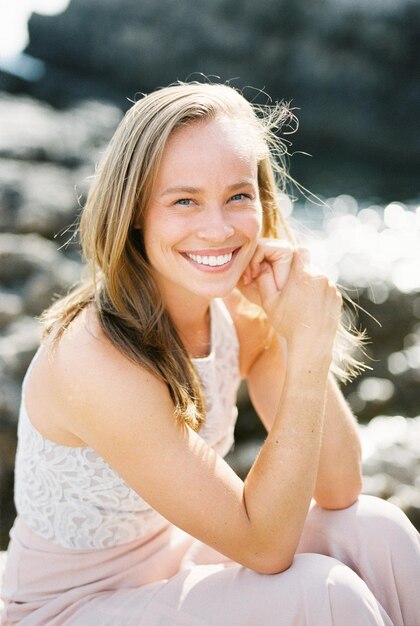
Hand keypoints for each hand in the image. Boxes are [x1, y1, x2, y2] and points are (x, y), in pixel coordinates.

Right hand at [238, 239, 341, 358]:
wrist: (311, 344)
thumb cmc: (288, 324)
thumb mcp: (269, 302)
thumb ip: (264, 280)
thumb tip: (262, 266)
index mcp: (302, 275)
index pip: (301, 250)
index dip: (294, 255)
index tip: (288, 266)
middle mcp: (320, 277)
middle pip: (309, 266)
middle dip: (300, 274)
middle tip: (291, 290)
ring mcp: (331, 288)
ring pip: (318, 278)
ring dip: (310, 285)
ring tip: (301, 303)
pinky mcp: (337, 298)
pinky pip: (326, 290)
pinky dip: (319, 296)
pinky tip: (311, 310)